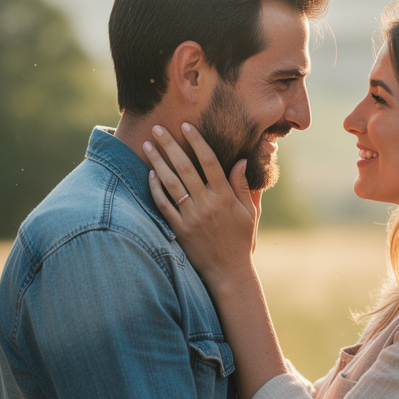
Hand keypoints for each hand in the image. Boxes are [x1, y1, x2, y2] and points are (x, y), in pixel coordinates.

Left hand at [146, 123, 257, 287]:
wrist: (229, 272)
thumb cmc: (241, 240)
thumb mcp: (250, 212)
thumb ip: (244, 186)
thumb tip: (241, 161)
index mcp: (226, 197)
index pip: (209, 161)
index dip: (197, 141)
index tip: (186, 125)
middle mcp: (208, 204)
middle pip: (185, 167)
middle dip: (170, 145)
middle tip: (158, 127)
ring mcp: (192, 217)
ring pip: (171, 183)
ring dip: (158, 162)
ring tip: (148, 145)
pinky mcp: (180, 230)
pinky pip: (164, 206)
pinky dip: (156, 189)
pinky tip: (151, 174)